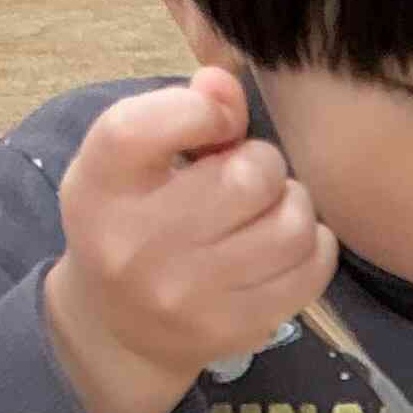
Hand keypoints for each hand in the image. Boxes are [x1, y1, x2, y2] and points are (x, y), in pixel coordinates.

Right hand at [39, 67, 334, 412]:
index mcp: (100, 187)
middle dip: (263, 164)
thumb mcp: (133, 159)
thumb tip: (226, 83)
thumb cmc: (133, 217)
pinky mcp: (233, 328)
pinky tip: (285, 244)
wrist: (118, 325)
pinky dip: (312, 245)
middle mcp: (135, 244)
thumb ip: (180, 109)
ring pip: (291, 224)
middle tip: (249, 175)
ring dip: (293, 206)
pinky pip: (311, 267)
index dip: (199, 109)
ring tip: (269, 210)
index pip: (140, 128)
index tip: (218, 122)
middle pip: (247, 177)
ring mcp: (186, 294)